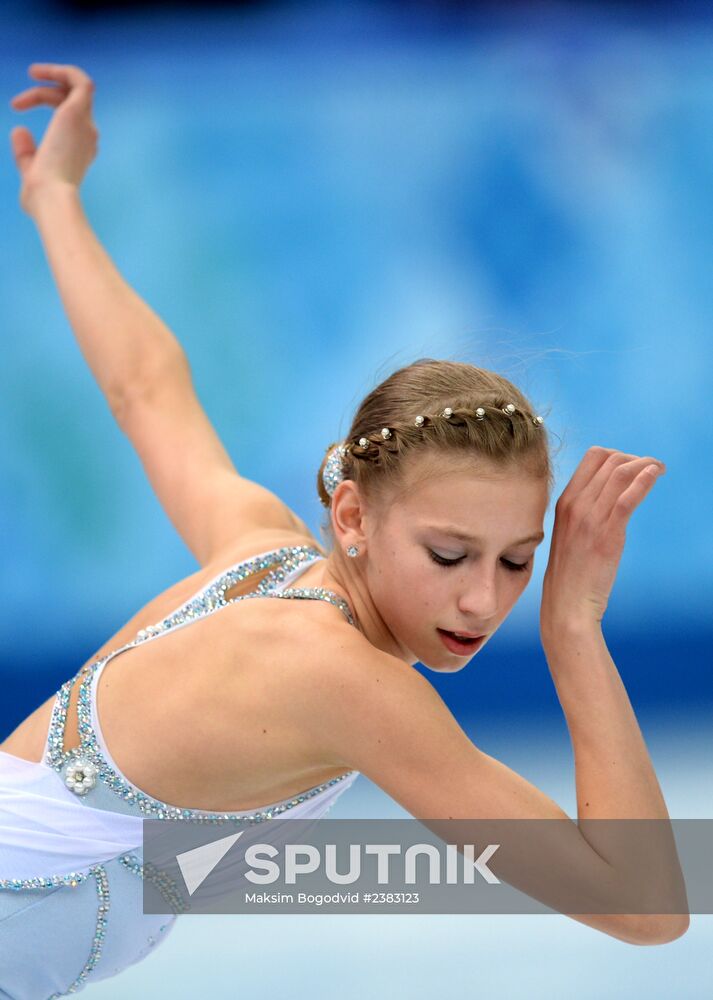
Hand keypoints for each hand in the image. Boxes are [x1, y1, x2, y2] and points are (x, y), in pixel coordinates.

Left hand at [9, 62, 98, 215]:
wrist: (51, 197)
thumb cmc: (42, 194)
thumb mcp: (30, 170)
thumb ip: (26, 152)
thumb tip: (19, 130)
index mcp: (80, 149)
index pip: (68, 115)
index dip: (44, 101)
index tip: (17, 107)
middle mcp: (87, 135)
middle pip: (71, 100)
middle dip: (43, 93)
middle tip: (17, 103)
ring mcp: (85, 124)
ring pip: (77, 87)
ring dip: (53, 76)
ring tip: (31, 73)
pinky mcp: (77, 113)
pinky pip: (79, 81)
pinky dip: (62, 70)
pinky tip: (39, 71)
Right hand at [540, 446, 665, 634]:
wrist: (566, 602)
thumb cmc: (571, 573)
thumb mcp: (569, 534)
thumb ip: (584, 513)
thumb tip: (608, 498)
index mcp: (565, 502)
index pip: (592, 458)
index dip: (618, 455)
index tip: (633, 466)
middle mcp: (575, 504)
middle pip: (609, 460)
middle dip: (635, 458)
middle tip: (651, 468)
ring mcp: (589, 518)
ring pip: (620, 473)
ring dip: (646, 464)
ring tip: (659, 469)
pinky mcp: (607, 533)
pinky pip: (627, 497)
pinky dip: (645, 480)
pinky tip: (656, 475)